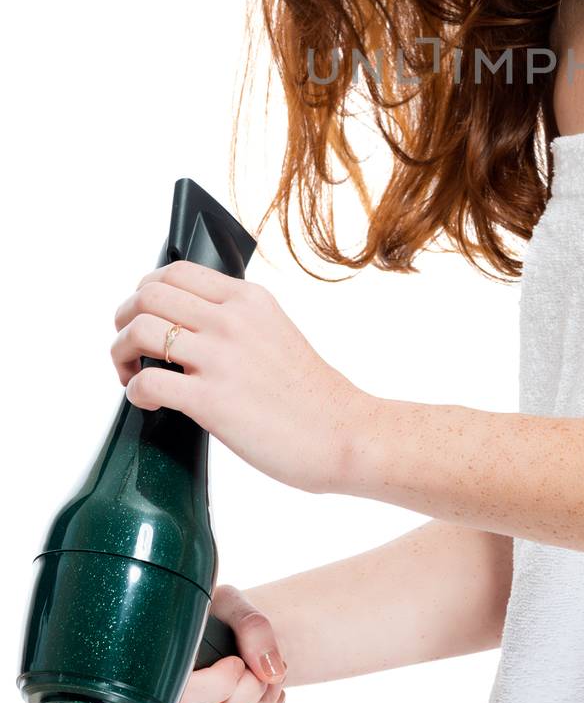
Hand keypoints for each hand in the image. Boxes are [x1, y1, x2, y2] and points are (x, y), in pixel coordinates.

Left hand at [112, 258, 375, 493]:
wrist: (343, 432)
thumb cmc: (312, 393)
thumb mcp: (277, 331)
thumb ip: (237, 319)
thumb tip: (190, 323)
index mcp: (249, 299)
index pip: (175, 270)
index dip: (146, 292)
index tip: (147, 318)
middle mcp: (233, 319)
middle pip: (147, 294)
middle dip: (124, 321)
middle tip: (130, 350)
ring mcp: (221, 357)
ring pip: (139, 330)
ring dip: (120, 354)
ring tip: (132, 376)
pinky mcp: (212, 400)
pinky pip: (146, 382)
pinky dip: (135, 392)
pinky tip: (151, 405)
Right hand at [148, 586, 285, 702]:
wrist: (220, 640)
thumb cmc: (218, 623)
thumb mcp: (232, 606)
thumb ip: (253, 627)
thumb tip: (270, 670)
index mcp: (150, 679)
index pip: (190, 697)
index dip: (229, 678)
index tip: (237, 660)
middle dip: (257, 688)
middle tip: (262, 668)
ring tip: (268, 681)